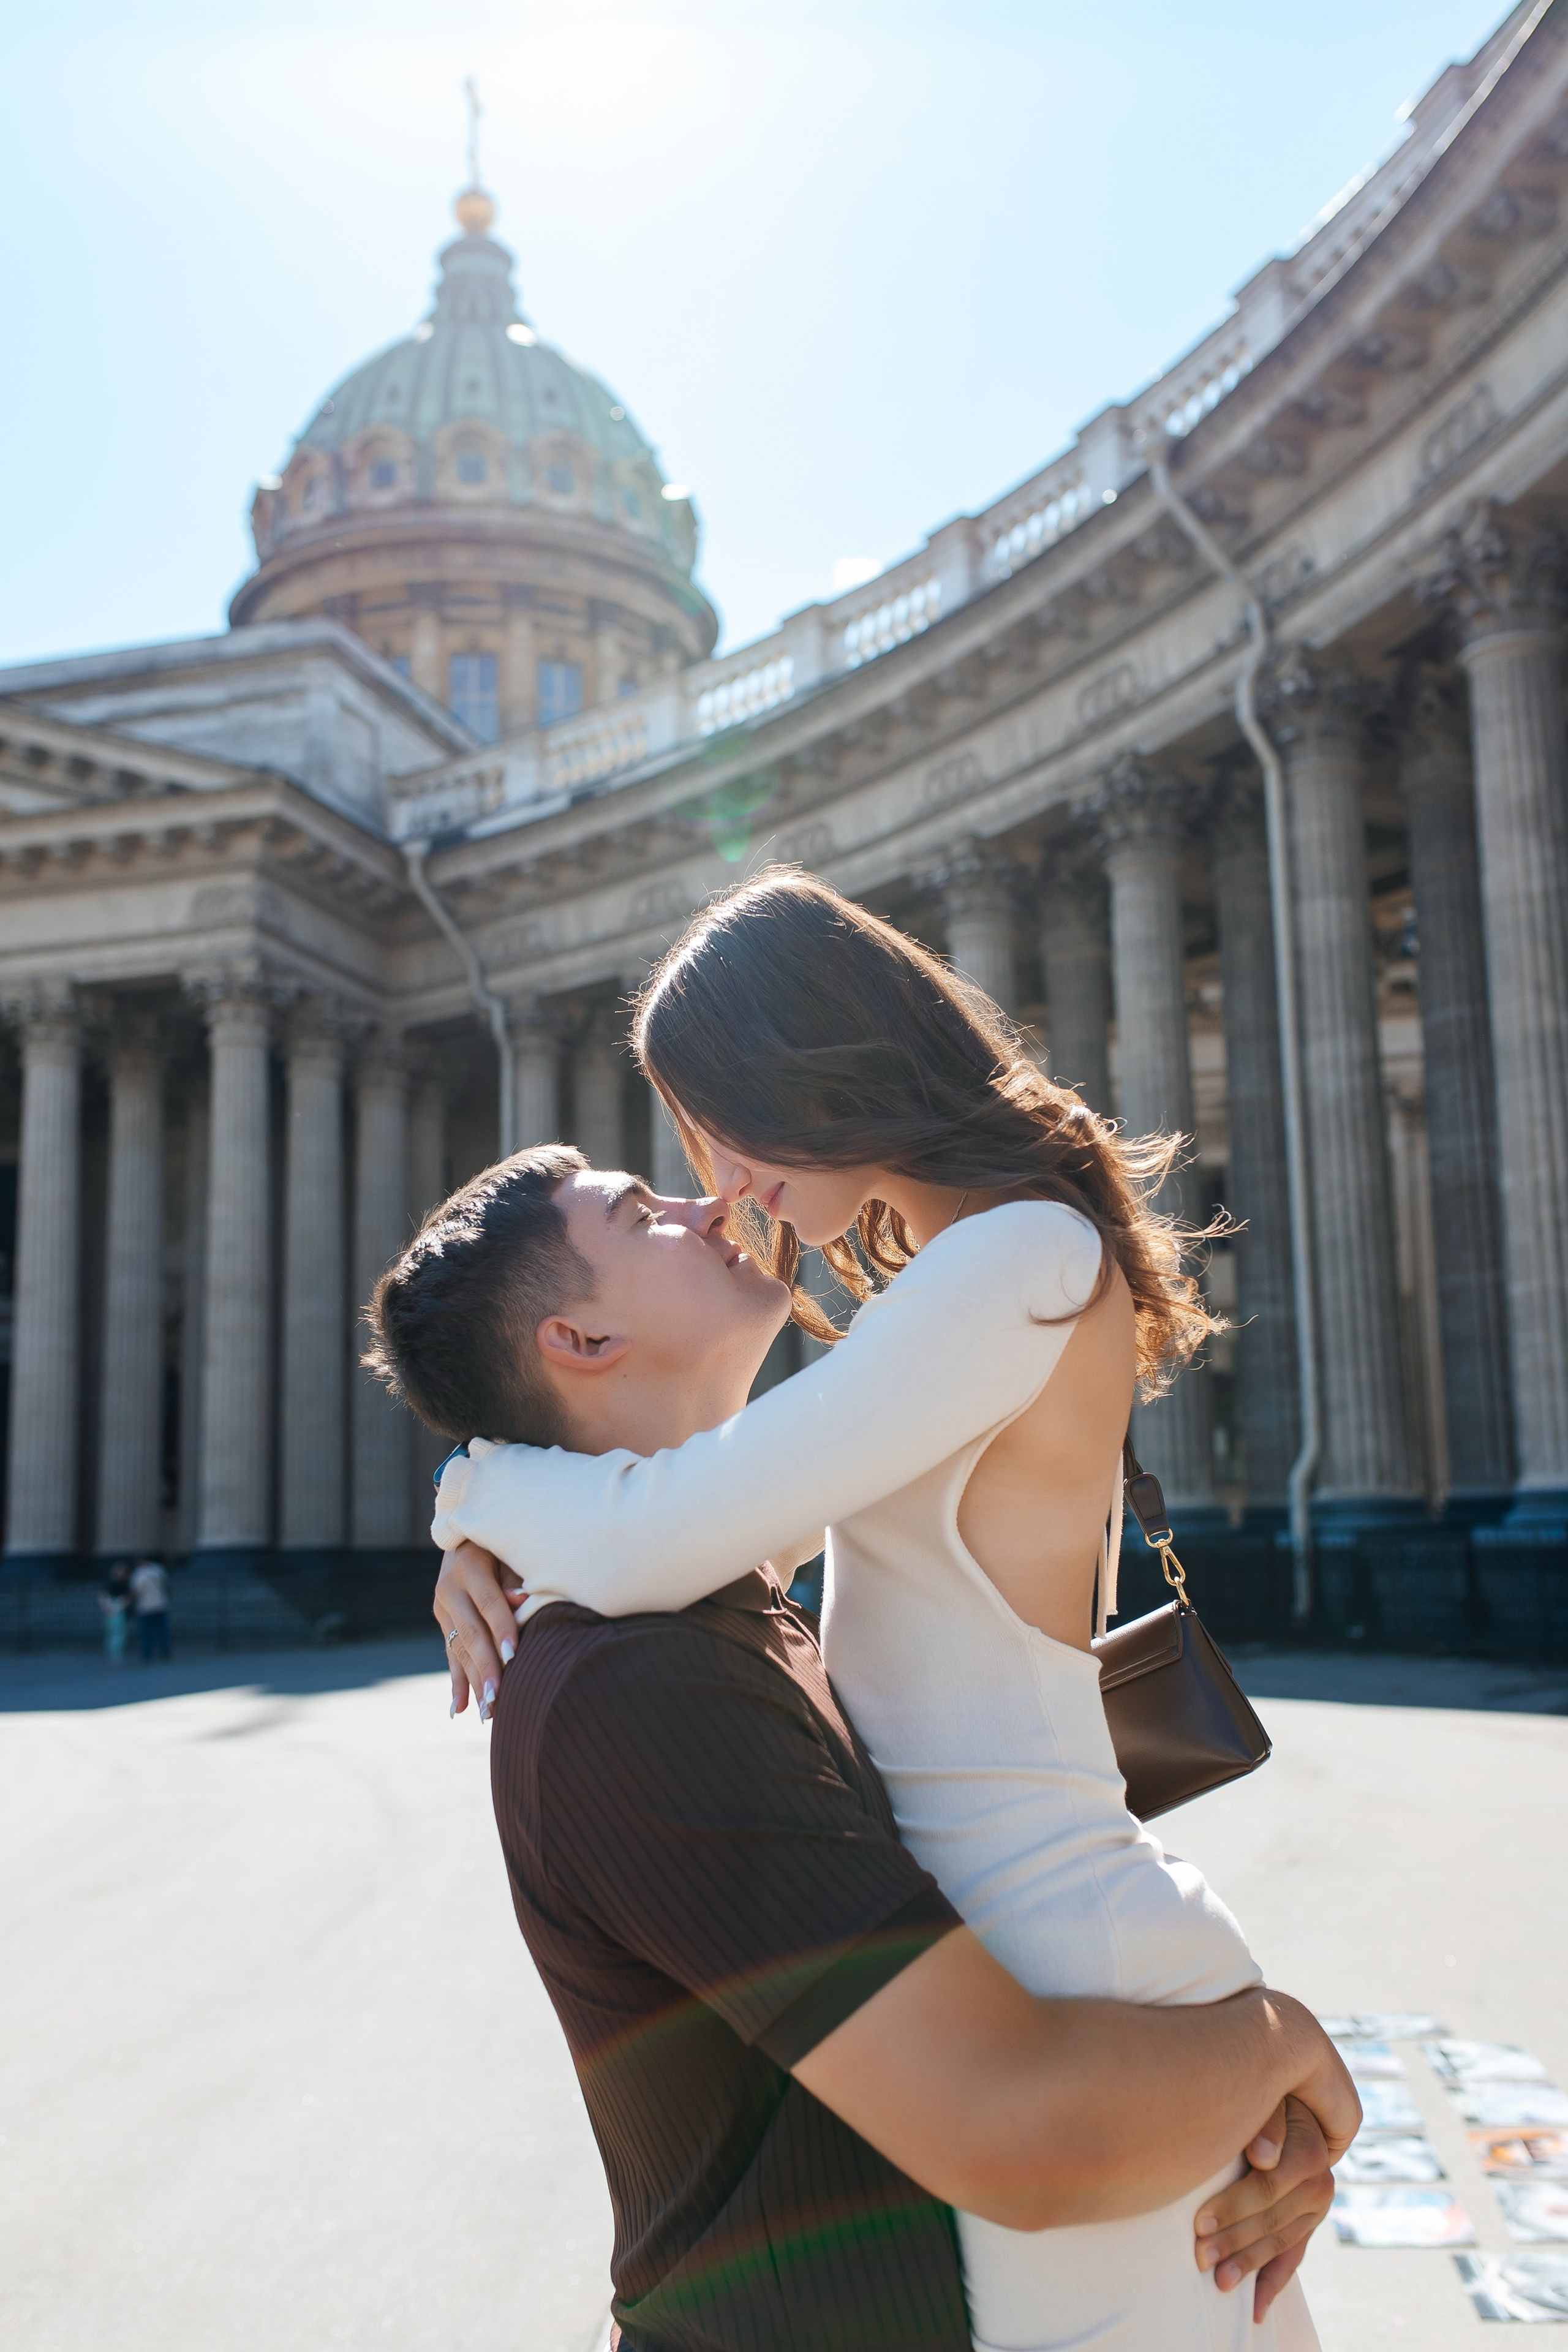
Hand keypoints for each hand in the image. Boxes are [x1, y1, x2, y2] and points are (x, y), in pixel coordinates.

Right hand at [433, 1541, 526, 1720]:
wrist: (468, 1534)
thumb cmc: (504, 1542)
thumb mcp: (509, 1551)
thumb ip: (516, 1577)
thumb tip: (523, 1601)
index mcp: (469, 1565)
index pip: (488, 1603)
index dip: (501, 1629)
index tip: (513, 1657)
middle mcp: (449, 1587)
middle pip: (470, 1632)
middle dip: (485, 1667)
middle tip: (497, 1698)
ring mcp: (442, 1606)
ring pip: (459, 1649)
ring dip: (473, 1683)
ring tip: (486, 1713)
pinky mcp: (442, 1620)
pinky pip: (450, 1654)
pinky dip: (457, 1682)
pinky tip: (458, 1710)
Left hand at [1194, 2095, 1336, 2319]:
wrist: (1287, 2101)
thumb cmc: (1265, 2095)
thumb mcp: (1267, 2096)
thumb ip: (1266, 2120)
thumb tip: (1262, 2157)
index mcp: (1310, 2149)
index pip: (1270, 2187)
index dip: (1234, 2206)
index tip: (1199, 2222)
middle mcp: (1320, 2182)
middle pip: (1273, 2220)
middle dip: (1234, 2241)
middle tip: (1199, 2257)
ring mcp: (1317, 2207)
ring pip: (1281, 2242)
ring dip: (1249, 2265)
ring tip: (1219, 2282)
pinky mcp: (1308, 2222)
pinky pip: (1293, 2257)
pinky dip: (1273, 2282)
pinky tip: (1256, 2308)